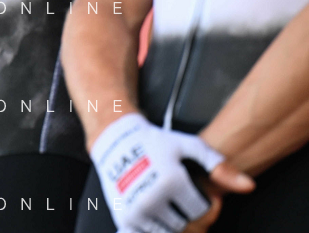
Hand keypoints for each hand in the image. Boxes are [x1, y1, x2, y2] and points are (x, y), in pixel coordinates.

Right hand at [90, 113, 242, 232]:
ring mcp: (137, 210)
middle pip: (184, 223)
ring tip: (163, 202)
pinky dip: (152, 228)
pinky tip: (152, 214)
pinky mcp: (124, 217)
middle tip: (175, 196)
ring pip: (166, 231)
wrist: (115, 141)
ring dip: (168, 221)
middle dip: (183, 213)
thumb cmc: (153, 142)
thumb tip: (249, 186)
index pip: (201, 210)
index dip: (200, 201)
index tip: (189, 189)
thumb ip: (220, 166)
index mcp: (171, 182)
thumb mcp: (188, 146)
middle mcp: (153, 199)